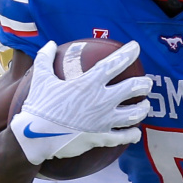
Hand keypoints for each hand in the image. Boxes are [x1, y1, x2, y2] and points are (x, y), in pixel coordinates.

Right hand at [8, 40, 150, 166]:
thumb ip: (46, 59)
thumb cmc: (38, 106)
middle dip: (144, 84)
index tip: (136, 47)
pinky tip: (136, 133)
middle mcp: (101, 101)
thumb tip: (50, 44)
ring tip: (145, 105)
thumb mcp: (40, 79)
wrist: (35, 137)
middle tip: (147, 83)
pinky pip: (123, 137)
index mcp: (88, 84)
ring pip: (134, 114)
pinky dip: (132, 135)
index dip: (127, 53)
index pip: (114, 64)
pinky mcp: (101, 138)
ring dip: (143, 108)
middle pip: (132, 89)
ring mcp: (103, 121)